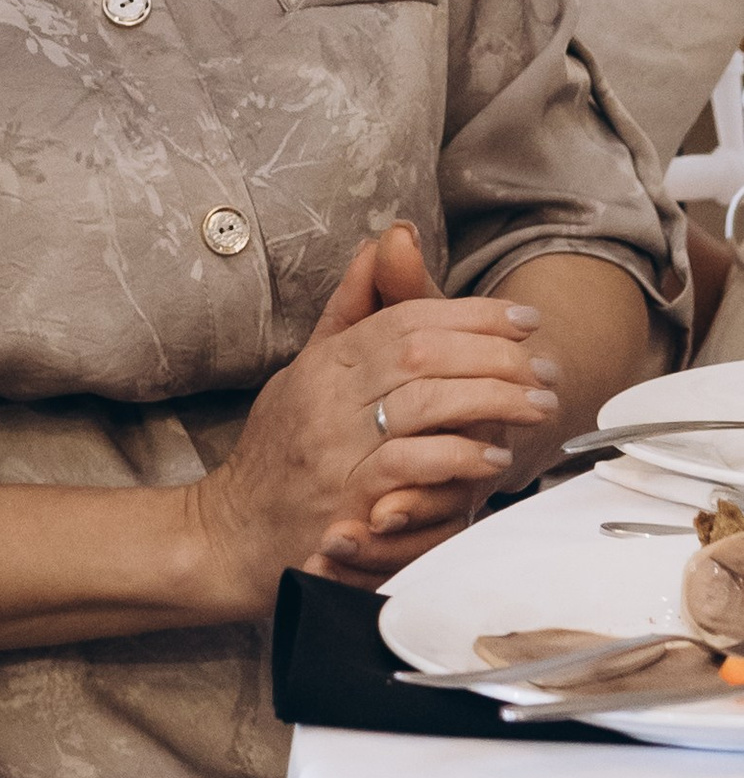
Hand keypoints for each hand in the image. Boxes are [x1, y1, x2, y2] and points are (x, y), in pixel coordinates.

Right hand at [195, 226, 557, 606]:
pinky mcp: (347, 500)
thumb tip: (385, 242)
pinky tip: (493, 455)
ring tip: (537, 404)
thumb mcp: (308, 372)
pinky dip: (458, 456)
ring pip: (424, 402)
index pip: (404, 319)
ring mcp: (336, 448)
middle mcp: (328, 399)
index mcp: (324, 363)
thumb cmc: (279, 454)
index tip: (524, 320)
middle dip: (493, 353)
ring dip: (492, 399)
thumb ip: (353, 312)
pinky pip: (412, 465)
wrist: (233, 535)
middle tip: (544, 366)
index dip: (470, 314)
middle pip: (421, 353)